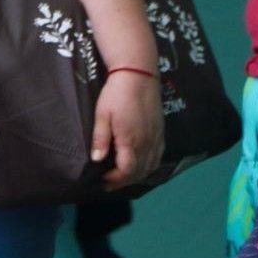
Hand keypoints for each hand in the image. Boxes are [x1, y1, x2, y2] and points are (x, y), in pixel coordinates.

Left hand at [93, 69, 164, 190]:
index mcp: (131, 139)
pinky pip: (158, 156)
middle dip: (124, 181)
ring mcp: (156, 137)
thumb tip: (97, 160)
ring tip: (122, 177)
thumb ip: (100, 138)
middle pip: (139, 172)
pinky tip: (140, 165)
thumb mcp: (102, 114)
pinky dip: (149, 166)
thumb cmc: (117, 93)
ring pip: (151, 166)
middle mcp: (146, 142)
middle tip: (109, 183)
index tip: (103, 179)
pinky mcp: (161, 132)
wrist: (139, 74)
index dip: (116, 179)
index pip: (127, 170)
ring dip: (137, 176)